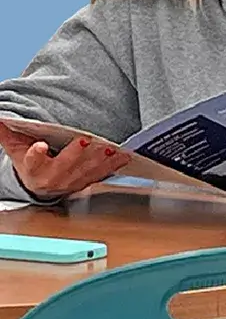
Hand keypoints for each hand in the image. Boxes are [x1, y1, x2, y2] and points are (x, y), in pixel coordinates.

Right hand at [0, 125, 130, 200]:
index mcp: (34, 169)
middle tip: (85, 141)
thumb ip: (8, 133)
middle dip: (75, 154)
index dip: (35, 154)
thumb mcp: (16, 149)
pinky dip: (113, 166)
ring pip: (86, 172)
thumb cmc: (30, 163)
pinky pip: (101, 175)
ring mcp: (72, 181)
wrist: (40, 185)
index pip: (33, 161)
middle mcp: (53, 178)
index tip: (39, 146)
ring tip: (108, 149)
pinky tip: (123, 157)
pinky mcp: (86, 182)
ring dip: (98, 160)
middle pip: (65, 167)